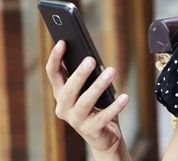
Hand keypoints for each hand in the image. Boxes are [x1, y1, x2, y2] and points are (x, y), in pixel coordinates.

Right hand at [46, 40, 129, 154]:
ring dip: (98, 86)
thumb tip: (94, 60)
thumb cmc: (96, 106)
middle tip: (91, 60)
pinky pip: (104, 117)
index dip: (55, 58)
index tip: (62, 41)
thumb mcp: (89, 89)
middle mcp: (63, 107)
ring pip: (85, 102)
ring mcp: (76, 121)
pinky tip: (124, 96)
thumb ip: (88, 76)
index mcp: (60, 93)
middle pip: (68, 89)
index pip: (53, 73)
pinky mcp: (91, 130)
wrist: (104, 136)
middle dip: (79, 74)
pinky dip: (115, 106)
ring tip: (111, 72)